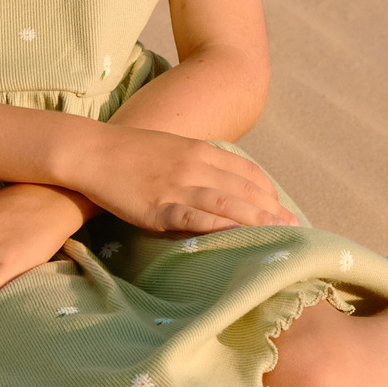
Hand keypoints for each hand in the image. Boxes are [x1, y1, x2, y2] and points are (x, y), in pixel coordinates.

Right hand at [73, 130, 293, 233]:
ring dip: (258, 221)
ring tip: (279, 236)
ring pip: (229, 204)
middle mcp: (196, 165)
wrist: (92, 151)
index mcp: (201, 150)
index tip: (285, 210)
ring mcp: (178, 185)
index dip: (270, 193)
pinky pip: (196, 217)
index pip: (248, 172)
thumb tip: (218, 184)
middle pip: (245, 190)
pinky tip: (238, 236)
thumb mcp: (172, 149)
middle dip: (273, 211)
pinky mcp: (159, 206)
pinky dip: (220, 227)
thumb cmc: (129, 153)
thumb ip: (197, 164)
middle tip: (295, 230)